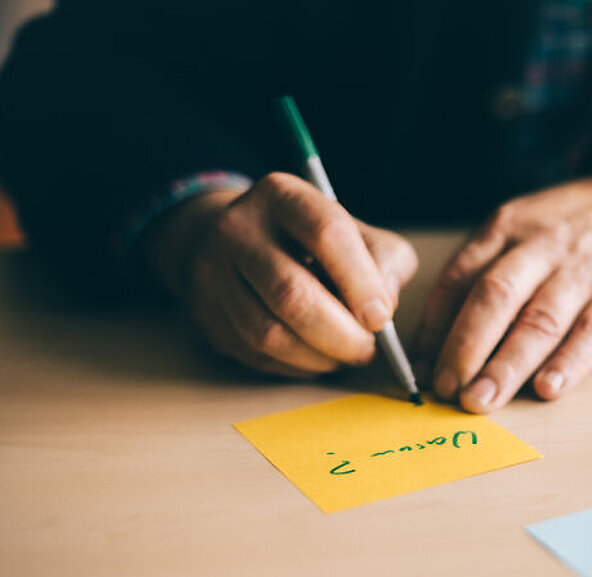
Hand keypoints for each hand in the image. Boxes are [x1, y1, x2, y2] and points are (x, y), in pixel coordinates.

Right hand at [145, 172, 417, 376]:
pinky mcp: (207, 314)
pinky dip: (296, 366)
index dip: (360, 282)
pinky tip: (316, 358)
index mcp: (282, 195)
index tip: (381, 317)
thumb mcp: (356, 232)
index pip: (326, 234)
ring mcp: (213, 273)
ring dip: (319, 357)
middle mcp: (238, 228)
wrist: (236, 241)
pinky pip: (256, 355)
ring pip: (269, 334)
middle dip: (340, 334)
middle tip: (367, 349)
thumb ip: (384, 260)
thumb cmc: (312, 241)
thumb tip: (382, 309)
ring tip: (345, 356)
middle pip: (291, 293)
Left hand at [415, 174, 591, 411]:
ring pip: (539, 320)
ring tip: (482, 400)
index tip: (419, 368)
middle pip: (494, 298)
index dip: (435, 325)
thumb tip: (432, 344)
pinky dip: (569, 362)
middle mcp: (539, 247)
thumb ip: (478, 275)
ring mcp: (581, 271)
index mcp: (504, 228)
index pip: (458, 278)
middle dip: (464, 348)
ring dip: (506, 365)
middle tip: (446, 390)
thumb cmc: (564, 229)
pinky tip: (547, 389)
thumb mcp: (516, 229)